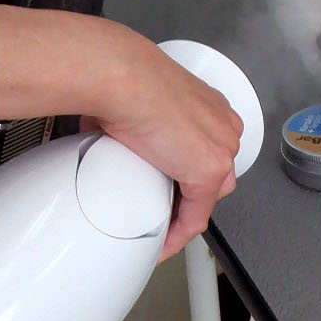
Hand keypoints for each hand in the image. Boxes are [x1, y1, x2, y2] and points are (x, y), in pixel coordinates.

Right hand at [90, 27, 243, 260]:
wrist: (121, 77)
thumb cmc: (119, 77)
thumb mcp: (129, 96)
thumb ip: (124, 114)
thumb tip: (99, 123)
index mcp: (206, 103)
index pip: (205, 146)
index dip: (184, 169)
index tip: (164, 182)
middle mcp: (221, 124)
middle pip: (212, 173)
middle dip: (187, 193)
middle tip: (157, 205)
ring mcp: (219, 149)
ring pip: (207, 196)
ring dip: (183, 214)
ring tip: (157, 227)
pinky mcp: (207, 173)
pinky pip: (196, 217)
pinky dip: (178, 234)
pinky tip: (161, 243)